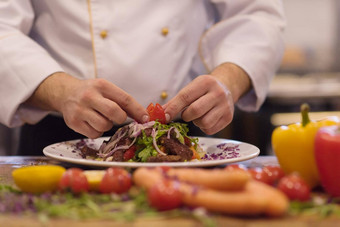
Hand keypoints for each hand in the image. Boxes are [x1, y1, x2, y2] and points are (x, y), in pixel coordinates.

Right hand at [26, 72, 147, 137]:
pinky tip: (92, 122)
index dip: (137, 110)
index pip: (124, 99)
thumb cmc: (91, 92)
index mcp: (102, 86)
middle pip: (114, 113)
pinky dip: (97, 131)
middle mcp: (89, 96)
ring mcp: (80, 110)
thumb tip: (142, 117)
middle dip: (121, 118)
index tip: (145, 119)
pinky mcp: (73, 123)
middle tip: (117, 117)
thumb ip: (122, 101)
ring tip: (101, 117)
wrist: (65, 93)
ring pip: (104, 126)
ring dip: (107, 125)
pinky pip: (94, 134)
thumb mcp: (106, 89)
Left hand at [163, 75, 233, 134]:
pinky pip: (210, 130)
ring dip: (196, 122)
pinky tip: (206, 118)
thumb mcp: (191, 89)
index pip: (186, 97)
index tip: (164, 117)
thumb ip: (176, 101)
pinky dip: (204, 127)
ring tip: (199, 115)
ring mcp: (225, 106)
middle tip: (187, 114)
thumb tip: (161, 114)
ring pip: (203, 122)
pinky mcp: (228, 118)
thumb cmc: (203, 90)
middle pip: (195, 111)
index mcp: (206, 82)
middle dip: (186, 115)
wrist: (226, 87)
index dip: (173, 108)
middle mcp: (218, 93)